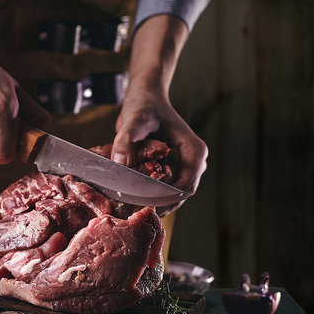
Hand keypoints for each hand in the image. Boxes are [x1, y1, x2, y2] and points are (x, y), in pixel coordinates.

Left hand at [113, 88, 207, 207]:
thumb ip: (126, 140)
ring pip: (171, 197)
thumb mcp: (134, 120)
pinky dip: (148, 197)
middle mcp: (193, 163)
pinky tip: (130, 201)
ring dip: (152, 204)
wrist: (144, 100)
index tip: (143, 204)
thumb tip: (119, 163)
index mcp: (194, 151)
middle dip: (158, 205)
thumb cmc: (144, 106)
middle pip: (179, 195)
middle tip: (133, 213)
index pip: (186, 185)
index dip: (165, 198)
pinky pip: (162, 191)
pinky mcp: (170, 172)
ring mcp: (182, 169)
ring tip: (130, 210)